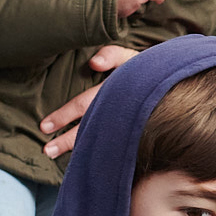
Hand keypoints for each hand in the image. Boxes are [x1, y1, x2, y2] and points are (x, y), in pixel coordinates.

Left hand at [40, 43, 138, 159]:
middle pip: (90, 125)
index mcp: (115, 90)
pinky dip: (99, 152)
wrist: (170, 85)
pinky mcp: (134, 132)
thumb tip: (93, 63)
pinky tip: (87, 161)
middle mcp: (120, 108)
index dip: (65, 116)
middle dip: (68, 140)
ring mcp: (127, 122)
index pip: (84, 104)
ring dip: (79, 148)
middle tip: (47, 150)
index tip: (44, 127)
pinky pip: (114, 144)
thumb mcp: (130, 57)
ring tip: (58, 157)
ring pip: (100, 137)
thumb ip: (111, 55)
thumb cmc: (145, 70)